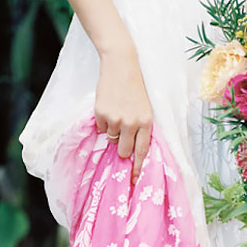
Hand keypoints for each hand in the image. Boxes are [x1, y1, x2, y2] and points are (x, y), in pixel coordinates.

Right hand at [94, 46, 152, 183]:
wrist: (121, 65)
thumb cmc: (135, 89)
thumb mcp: (144, 109)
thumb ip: (140, 129)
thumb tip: (131, 152)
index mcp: (146, 123)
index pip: (142, 152)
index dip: (137, 168)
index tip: (134, 180)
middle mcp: (131, 123)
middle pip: (123, 151)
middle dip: (121, 149)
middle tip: (121, 137)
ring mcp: (116, 119)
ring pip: (110, 139)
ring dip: (112, 131)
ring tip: (117, 113)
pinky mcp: (101, 113)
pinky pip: (101, 127)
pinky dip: (103, 121)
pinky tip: (109, 106)